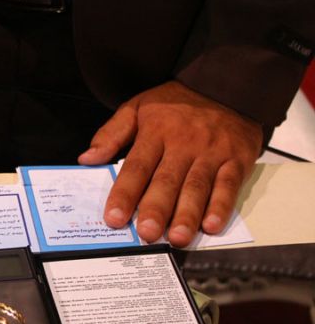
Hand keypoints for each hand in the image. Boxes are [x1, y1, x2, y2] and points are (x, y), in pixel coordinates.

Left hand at [78, 81, 262, 246]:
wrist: (226, 85)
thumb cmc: (176, 104)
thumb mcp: (138, 108)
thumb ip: (111, 134)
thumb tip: (87, 158)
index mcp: (156, 131)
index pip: (137, 167)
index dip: (125, 194)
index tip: (115, 218)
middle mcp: (184, 143)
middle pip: (167, 181)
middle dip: (156, 209)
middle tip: (146, 234)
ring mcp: (212, 153)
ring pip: (197, 187)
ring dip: (187, 214)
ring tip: (176, 238)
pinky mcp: (236, 160)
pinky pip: (228, 186)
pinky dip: (221, 206)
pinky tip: (211, 225)